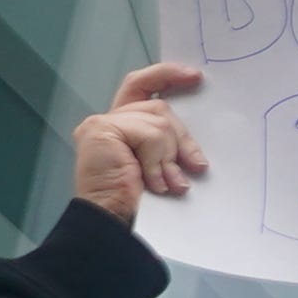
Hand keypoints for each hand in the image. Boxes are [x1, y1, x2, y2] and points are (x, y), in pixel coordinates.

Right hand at [68, 65, 209, 221]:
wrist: (108, 221)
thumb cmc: (133, 203)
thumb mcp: (158, 168)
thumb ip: (166, 147)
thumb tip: (195, 155)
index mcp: (119, 127)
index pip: (142, 86)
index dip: (166, 75)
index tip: (194, 77)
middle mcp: (106, 121)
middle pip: (158, 106)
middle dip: (181, 137)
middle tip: (196, 165)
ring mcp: (101, 124)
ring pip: (157, 120)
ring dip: (169, 155)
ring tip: (169, 182)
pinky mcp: (102, 130)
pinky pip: (148, 135)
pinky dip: (157, 161)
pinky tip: (155, 182)